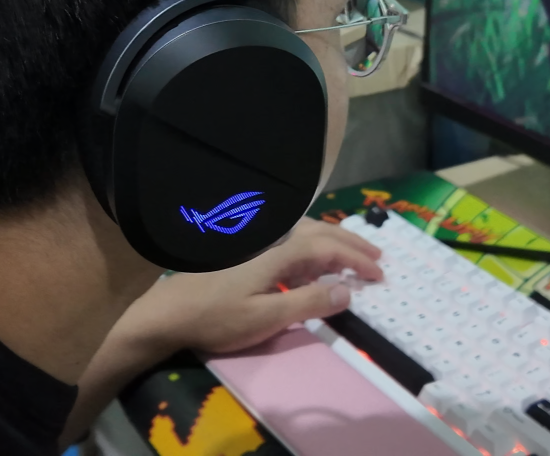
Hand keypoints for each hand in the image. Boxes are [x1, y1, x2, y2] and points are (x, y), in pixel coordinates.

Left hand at [124, 218, 383, 356]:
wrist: (169, 313)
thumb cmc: (217, 319)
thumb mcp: (266, 319)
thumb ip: (308, 303)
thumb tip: (348, 290)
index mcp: (280, 251)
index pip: (329, 246)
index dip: (357, 258)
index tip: (380, 274)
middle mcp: (272, 237)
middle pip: (320, 232)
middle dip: (351, 244)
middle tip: (378, 259)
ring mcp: (259, 241)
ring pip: (306, 231)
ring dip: (334, 241)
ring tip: (354, 256)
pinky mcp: (249, 250)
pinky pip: (292, 238)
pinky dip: (314, 244)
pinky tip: (315, 261)